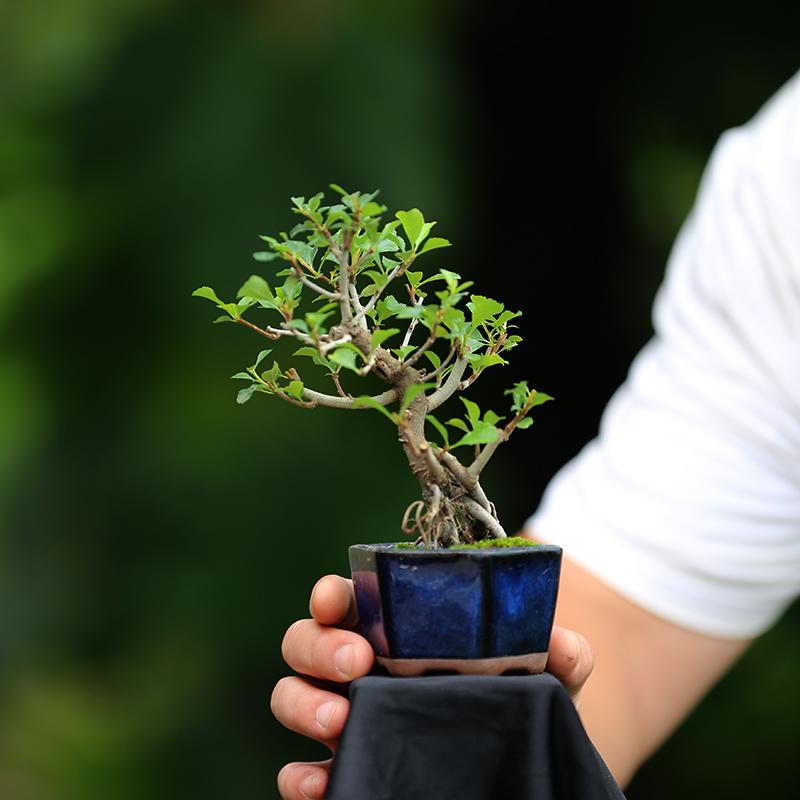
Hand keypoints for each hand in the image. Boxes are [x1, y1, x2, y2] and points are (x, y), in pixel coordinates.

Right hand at [271, 575, 594, 798]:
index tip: (334, 597)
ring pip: (290, 695)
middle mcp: (355, 666)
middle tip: (357, 661)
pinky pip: (298, 770)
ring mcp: (342, 715)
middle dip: (319, 645)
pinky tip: (321, 783)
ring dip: (302, 704)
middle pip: (306, 640)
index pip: (347, 598)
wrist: (506, 757)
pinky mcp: (344, 765)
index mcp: (391, 627)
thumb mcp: (537, 676)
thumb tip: (568, 648)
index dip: (331, 592)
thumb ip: (557, 657)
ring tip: (337, 723)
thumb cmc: (507, 695)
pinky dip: (299, 776)